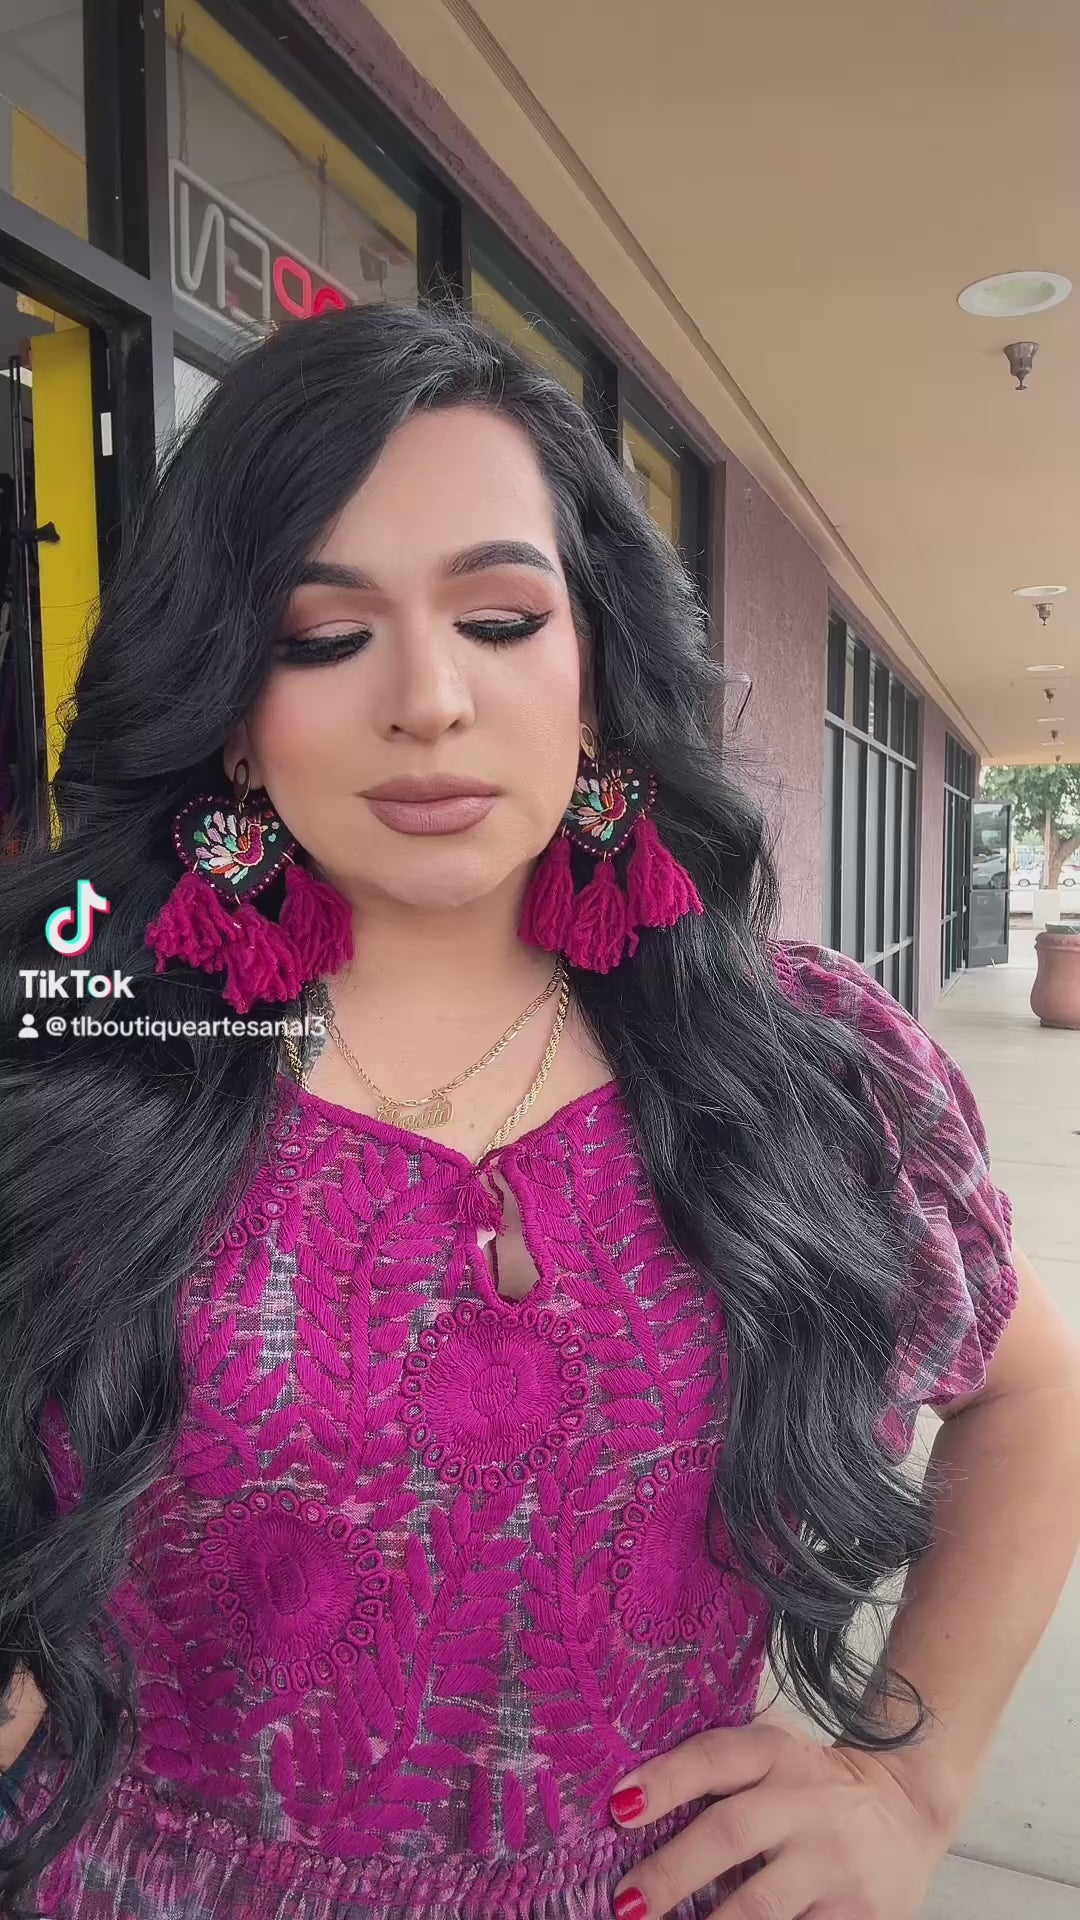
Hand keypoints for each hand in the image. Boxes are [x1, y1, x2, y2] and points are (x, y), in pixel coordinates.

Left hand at [608, 1722, 951, 1918]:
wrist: (909, 1807)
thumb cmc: (813, 1786)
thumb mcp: (775, 1758)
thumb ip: (718, 1775)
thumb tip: (628, 1810)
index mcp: (778, 1754)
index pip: (716, 1756)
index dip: (666, 1780)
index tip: (619, 1808)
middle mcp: (807, 1802)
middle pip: (730, 1832)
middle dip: (671, 1872)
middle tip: (626, 1903)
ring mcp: (835, 1862)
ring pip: (763, 1903)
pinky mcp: (860, 1915)